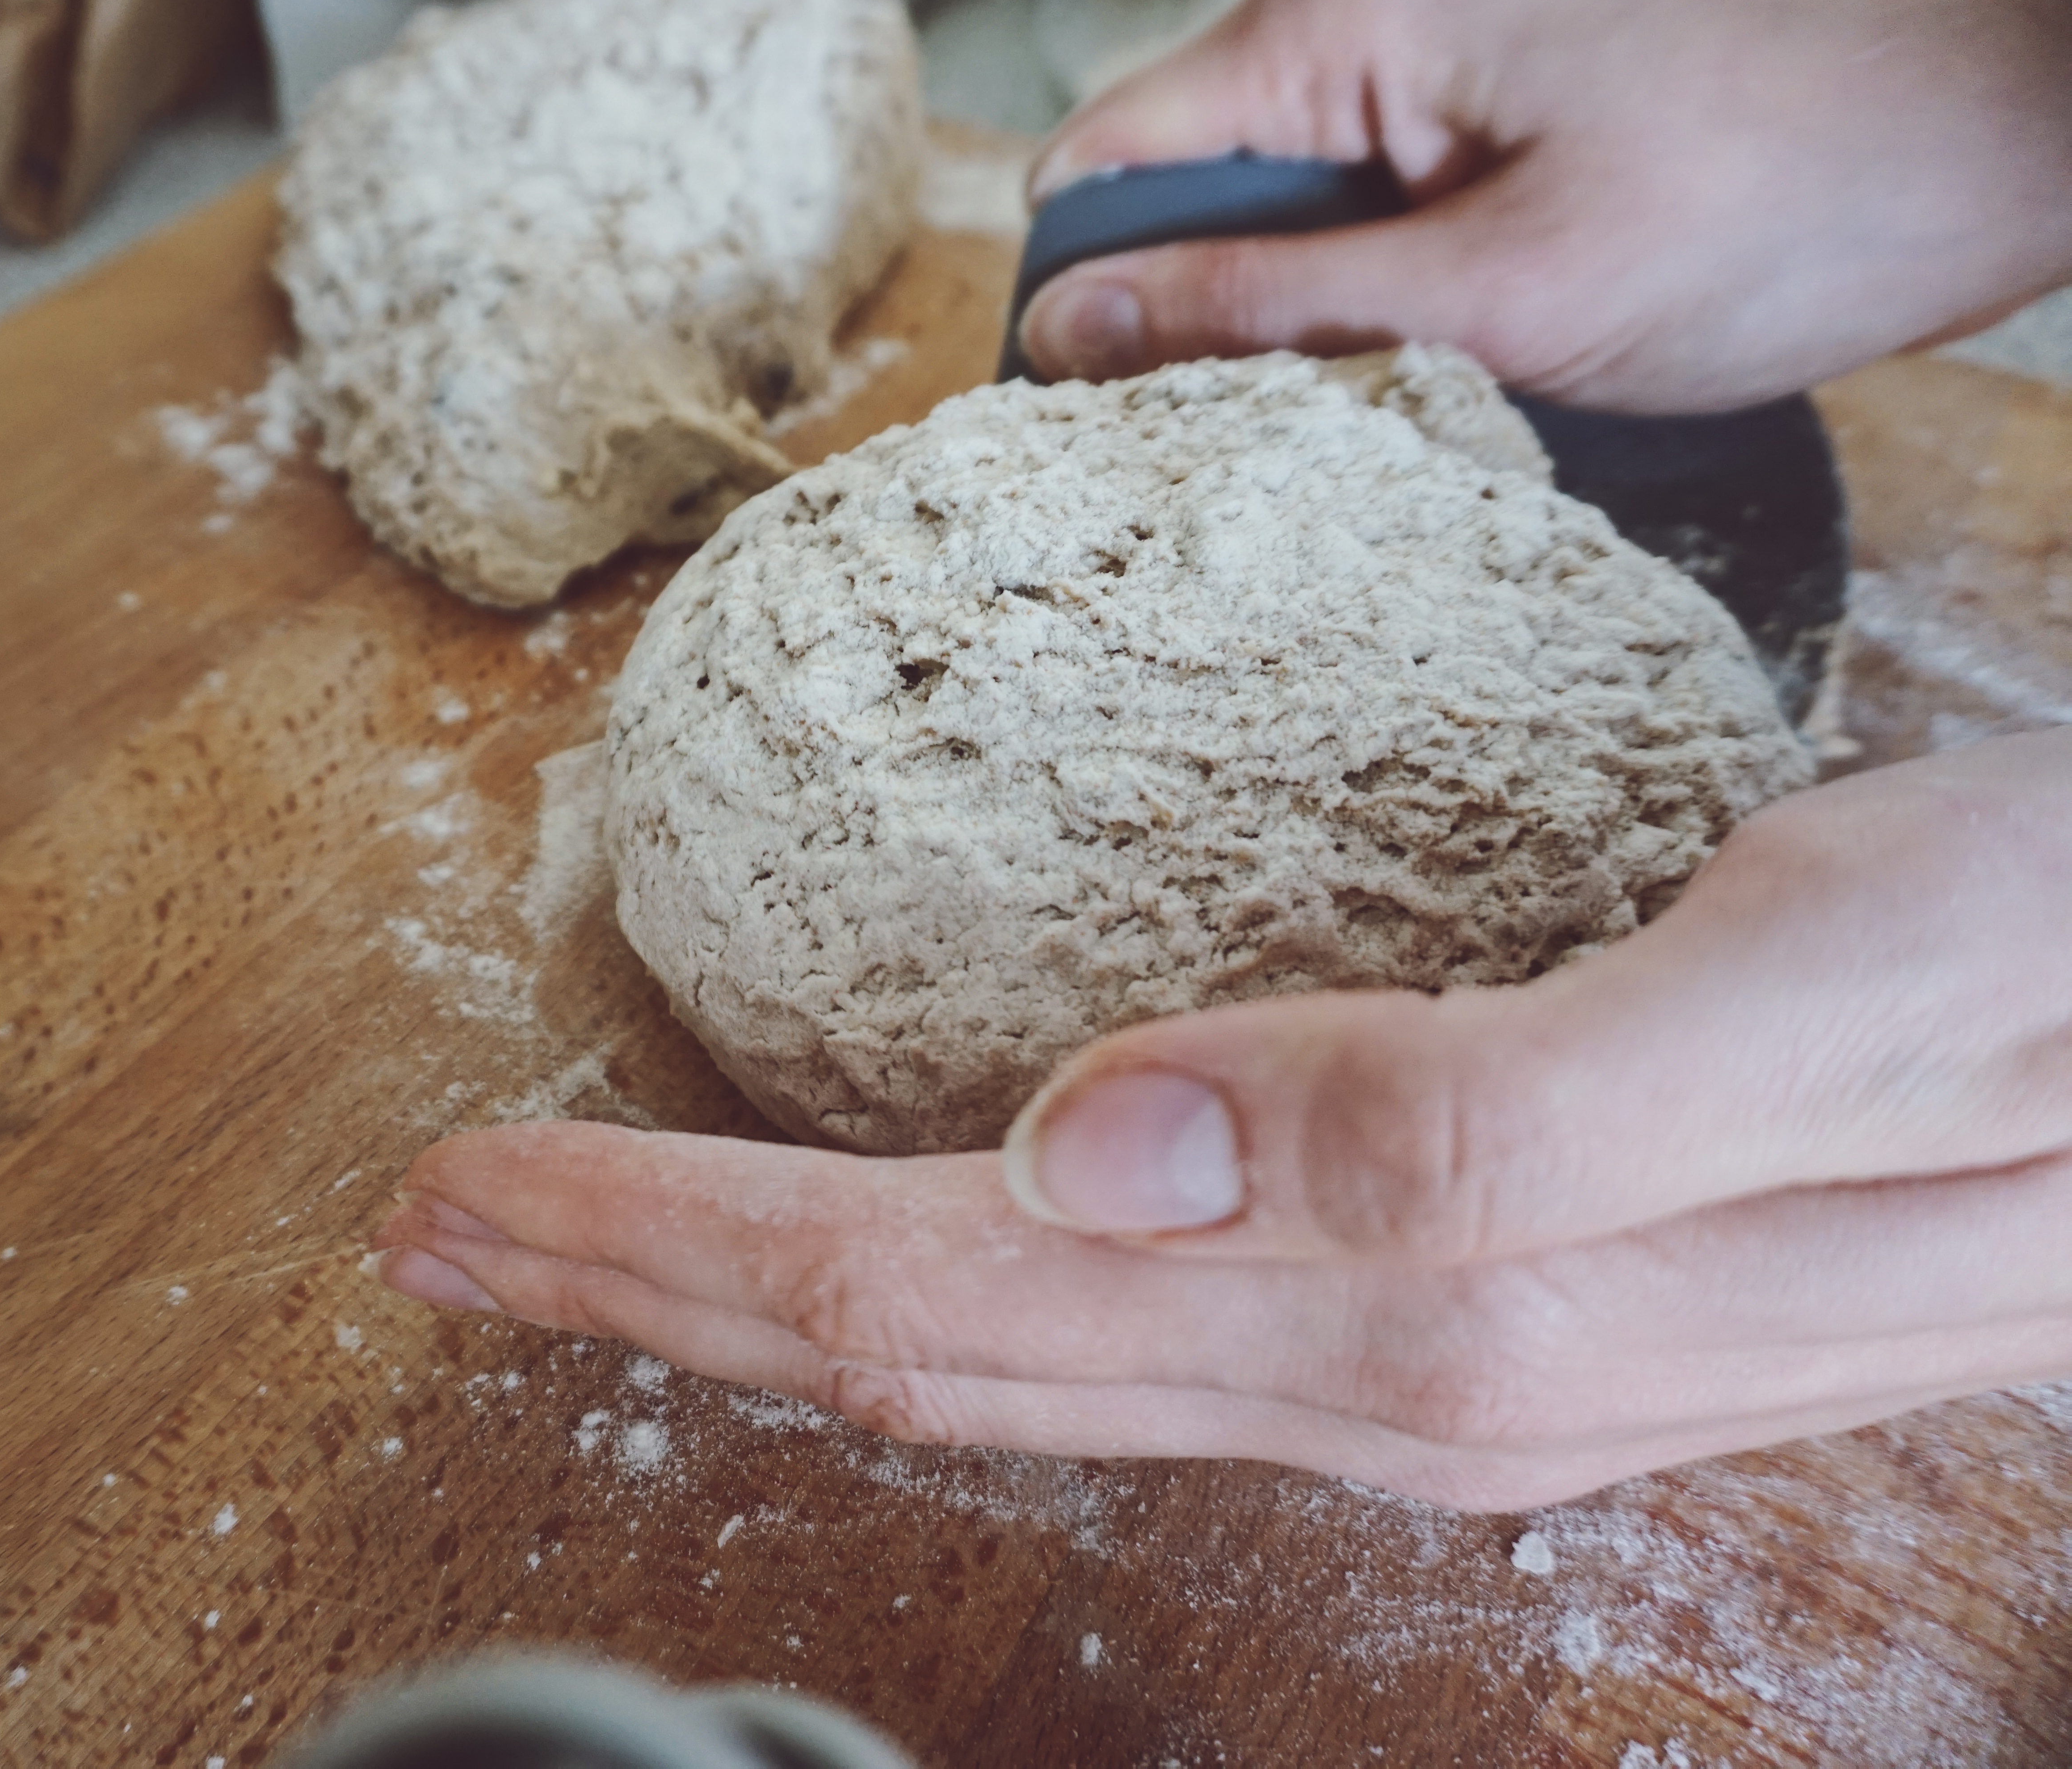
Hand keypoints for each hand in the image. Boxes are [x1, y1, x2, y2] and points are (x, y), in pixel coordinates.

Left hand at [374, 730, 2071, 1509]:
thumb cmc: (2046, 997)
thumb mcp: (1812, 1009)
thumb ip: (1472, 1117)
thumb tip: (1103, 1148)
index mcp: (1412, 1302)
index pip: (929, 1295)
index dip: (669, 1251)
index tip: (463, 1204)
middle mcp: (1383, 1364)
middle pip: (917, 1344)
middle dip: (657, 1285)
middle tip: (448, 1225)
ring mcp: (1419, 1354)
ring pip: (999, 1350)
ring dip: (766, 1281)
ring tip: (592, 1228)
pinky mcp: (1464, 1297)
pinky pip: (1123, 1325)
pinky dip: (938, 1272)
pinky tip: (888, 1224)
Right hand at [1018, 0, 2071, 411]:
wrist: (2030, 114)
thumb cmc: (1805, 189)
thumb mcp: (1505, 295)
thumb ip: (1273, 310)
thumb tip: (1076, 331)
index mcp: (1344, 20)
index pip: (1110, 158)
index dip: (1081, 300)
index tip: (1099, 434)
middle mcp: (1375, 8)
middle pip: (1194, 183)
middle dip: (1206, 324)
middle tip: (1263, 467)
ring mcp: (1451, 43)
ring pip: (1293, 205)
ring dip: (1314, 321)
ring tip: (1386, 422)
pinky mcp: (1515, 89)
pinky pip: (1389, 199)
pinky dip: (1398, 293)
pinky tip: (1455, 369)